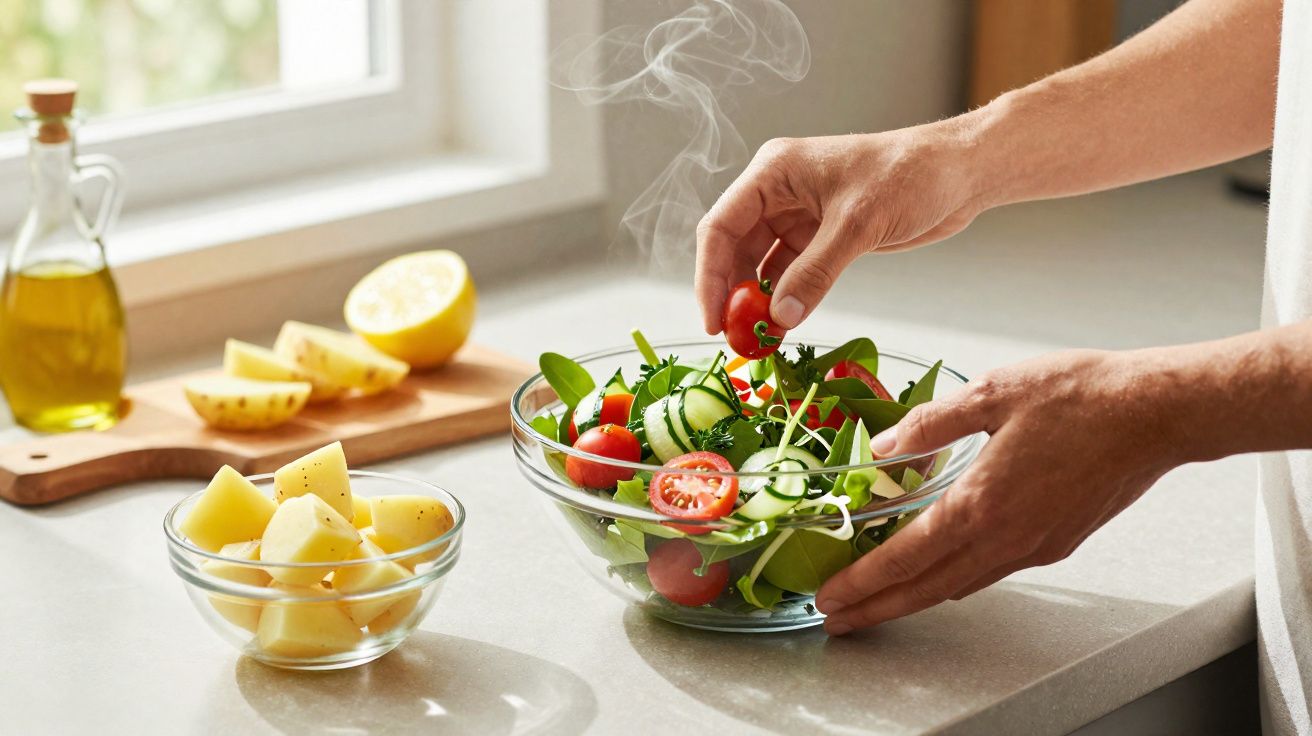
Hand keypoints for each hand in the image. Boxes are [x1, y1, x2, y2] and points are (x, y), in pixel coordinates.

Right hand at [695, 122, 987, 332]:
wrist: (961, 173)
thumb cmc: (911, 174)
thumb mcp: (858, 223)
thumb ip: (816, 271)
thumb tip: (780, 317)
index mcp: (775, 172)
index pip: (721, 226)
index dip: (711, 276)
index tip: (713, 320)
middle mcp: (779, 192)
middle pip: (735, 249)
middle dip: (732, 295)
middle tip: (737, 339)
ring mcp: (799, 215)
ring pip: (760, 265)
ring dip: (758, 301)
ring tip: (760, 340)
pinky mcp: (822, 236)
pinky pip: (790, 273)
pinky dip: (785, 299)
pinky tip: (784, 325)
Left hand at [815, 349, 1186, 635]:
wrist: (1155, 413)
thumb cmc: (1080, 396)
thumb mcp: (990, 392)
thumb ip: (929, 424)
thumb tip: (885, 447)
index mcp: (981, 503)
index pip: (904, 557)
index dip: (862, 582)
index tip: (830, 599)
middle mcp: (1006, 537)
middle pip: (926, 588)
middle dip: (877, 608)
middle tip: (839, 620)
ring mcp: (1034, 546)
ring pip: (960, 586)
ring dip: (914, 598)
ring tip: (879, 602)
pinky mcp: (1057, 543)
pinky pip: (992, 572)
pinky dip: (955, 580)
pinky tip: (941, 570)